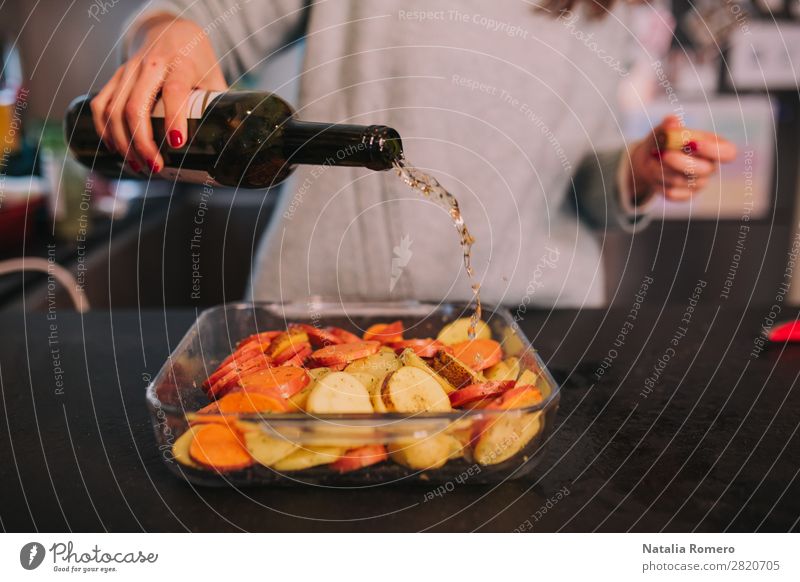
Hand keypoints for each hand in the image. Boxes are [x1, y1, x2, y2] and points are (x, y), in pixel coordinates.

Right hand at [90, 16, 226, 172]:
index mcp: (180, 63)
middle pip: (136, 106)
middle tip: (156, 168)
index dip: (174, 117)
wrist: (170, 29)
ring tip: (139, 167)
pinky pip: (101, 104)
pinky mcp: (115, 76)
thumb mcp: (213, 77)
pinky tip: (116, 149)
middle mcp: (150, 65)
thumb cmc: (196, 59)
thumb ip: (218, 105)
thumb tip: (231, 141)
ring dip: (123, 143)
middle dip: (142, 142)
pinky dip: (104, 130)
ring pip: (114, 109)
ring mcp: (128, 70)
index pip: (174, 91)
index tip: (177, 143)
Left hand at [627, 115, 736, 203]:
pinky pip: (672, 193)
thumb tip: (672, 122)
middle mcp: (710, 166)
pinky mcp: (685, 195)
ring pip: (682, 181)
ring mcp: (699, 183)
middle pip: (705, 170)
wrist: (648, 160)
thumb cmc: (662, 141)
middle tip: (664, 155)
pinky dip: (658, 182)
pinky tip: (653, 173)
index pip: (728, 153)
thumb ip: (669, 125)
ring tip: (651, 159)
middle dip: (682, 162)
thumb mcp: (664, 129)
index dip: (714, 150)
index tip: (694, 144)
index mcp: (714, 146)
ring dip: (662, 170)